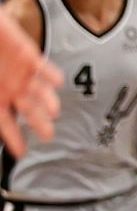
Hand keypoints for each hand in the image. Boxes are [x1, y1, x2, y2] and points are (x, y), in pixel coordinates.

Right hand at [0, 33, 58, 157]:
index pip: (5, 122)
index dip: (13, 138)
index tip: (20, 153)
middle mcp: (11, 89)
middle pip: (28, 110)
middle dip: (37, 122)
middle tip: (47, 135)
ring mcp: (22, 74)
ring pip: (39, 92)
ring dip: (47, 101)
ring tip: (53, 112)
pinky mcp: (29, 56)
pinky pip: (42, 68)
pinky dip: (49, 75)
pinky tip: (57, 82)